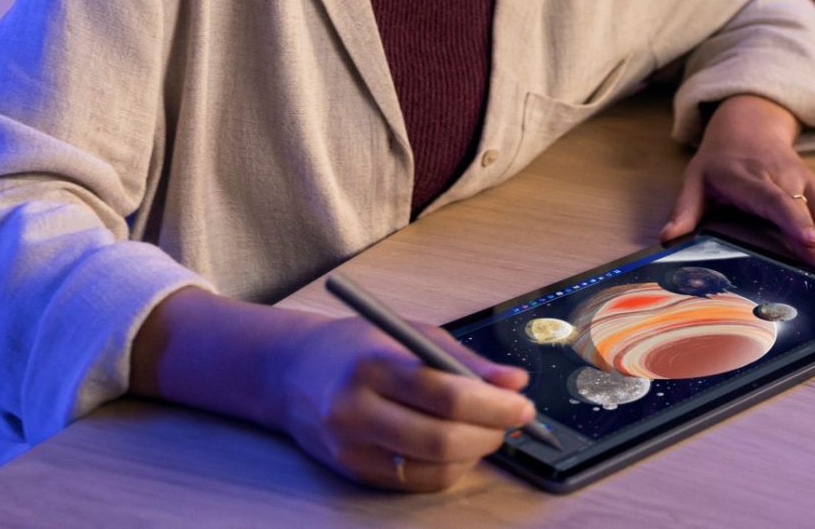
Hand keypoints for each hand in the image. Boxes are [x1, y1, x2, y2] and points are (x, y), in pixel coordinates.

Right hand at [269, 314, 535, 492]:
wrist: (292, 374)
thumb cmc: (357, 347)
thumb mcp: (410, 333)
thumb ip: (464, 360)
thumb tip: (515, 383)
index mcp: (374, 365)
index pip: (445, 394)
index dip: (494, 405)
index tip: (523, 404)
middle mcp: (357, 410)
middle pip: (441, 439)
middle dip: (491, 433)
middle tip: (513, 420)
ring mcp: (352, 448)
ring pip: (433, 468)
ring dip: (475, 453)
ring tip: (486, 429)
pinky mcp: (354, 472)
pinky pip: (416, 482)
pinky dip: (449, 468)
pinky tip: (457, 445)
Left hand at [659, 94, 814, 273]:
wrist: (746, 122)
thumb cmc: (718, 160)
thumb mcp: (694, 179)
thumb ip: (685, 210)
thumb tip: (668, 238)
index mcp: (751, 179)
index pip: (775, 201)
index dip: (793, 221)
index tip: (809, 242)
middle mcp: (783, 178)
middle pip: (808, 210)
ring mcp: (805, 181)